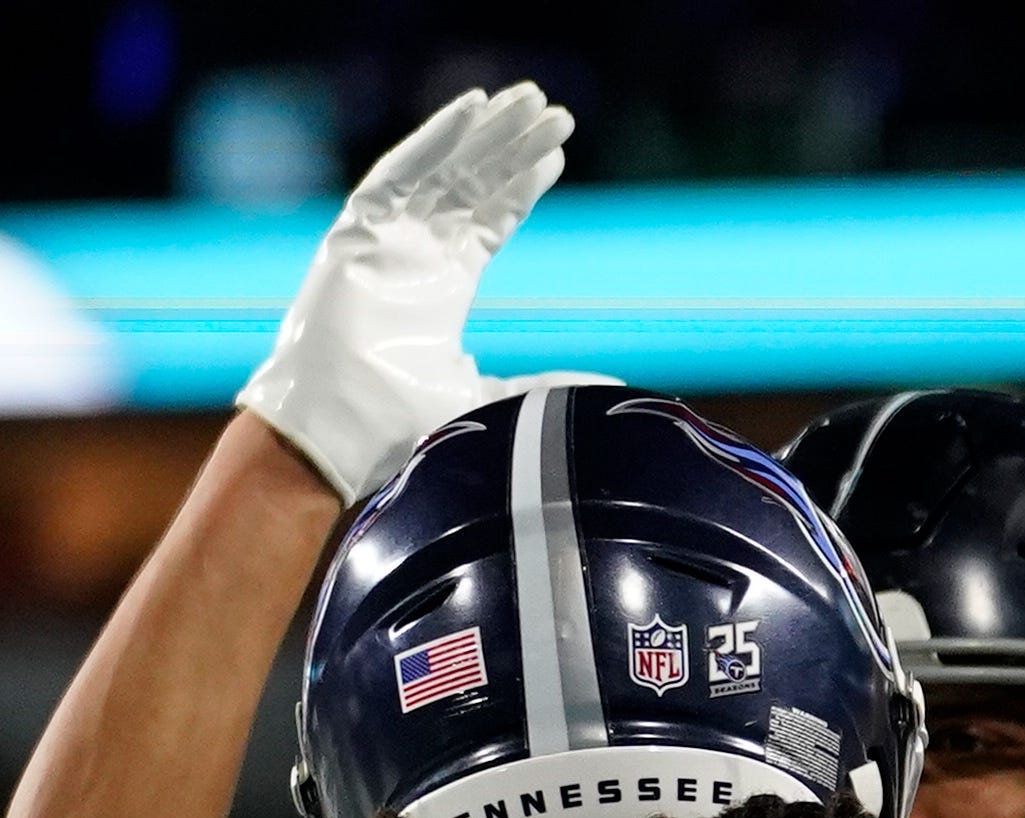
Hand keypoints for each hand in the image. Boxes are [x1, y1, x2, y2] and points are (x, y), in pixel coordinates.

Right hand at [237, 84, 577, 501]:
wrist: (337, 436)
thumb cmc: (401, 428)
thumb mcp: (495, 399)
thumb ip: (548, 382)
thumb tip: (613, 388)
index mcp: (443, 288)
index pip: (488, 221)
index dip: (520, 185)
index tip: (555, 154)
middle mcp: (414, 256)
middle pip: (470, 186)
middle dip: (511, 148)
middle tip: (555, 111)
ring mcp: (383, 242)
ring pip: (442, 171)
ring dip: (484, 133)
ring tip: (527, 100)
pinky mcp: (354, 235)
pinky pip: (396, 173)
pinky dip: (434, 140)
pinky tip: (472, 110)